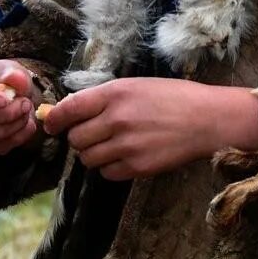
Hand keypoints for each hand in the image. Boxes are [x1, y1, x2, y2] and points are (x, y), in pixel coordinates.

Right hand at [0, 60, 42, 155]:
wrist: (6, 96)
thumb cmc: (2, 79)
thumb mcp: (9, 69)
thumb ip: (12, 73)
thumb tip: (14, 80)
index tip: (5, 100)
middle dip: (10, 112)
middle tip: (26, 102)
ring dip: (17, 124)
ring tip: (26, 112)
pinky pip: (0, 147)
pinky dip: (19, 137)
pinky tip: (25, 124)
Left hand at [41, 78, 257, 180]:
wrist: (207, 119)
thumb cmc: (171, 97)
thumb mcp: (134, 85)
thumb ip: (102, 98)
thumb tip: (69, 111)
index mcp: (114, 94)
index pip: (69, 109)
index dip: (54, 119)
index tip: (50, 125)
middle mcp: (116, 119)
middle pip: (76, 139)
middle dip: (79, 138)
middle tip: (92, 134)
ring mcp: (127, 145)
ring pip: (88, 159)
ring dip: (93, 154)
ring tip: (110, 145)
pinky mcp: (139, 167)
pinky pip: (107, 173)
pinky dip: (110, 167)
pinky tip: (124, 156)